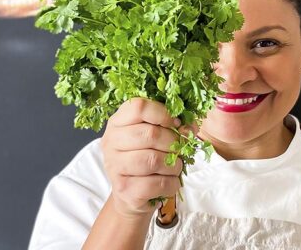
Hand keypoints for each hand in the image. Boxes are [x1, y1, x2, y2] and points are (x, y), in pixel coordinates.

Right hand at [101, 98, 183, 218]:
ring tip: (175, 167)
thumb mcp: (153, 135)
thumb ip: (171, 125)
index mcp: (117, 122)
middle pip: (150, 134)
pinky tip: (171, 181)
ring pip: (153, 160)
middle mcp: (111, 142)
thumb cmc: (145, 157)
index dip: (163, 113)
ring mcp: (114, 166)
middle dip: (173, 142)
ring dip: (173, 165)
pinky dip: (171, 183)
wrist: (130, 193)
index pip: (139, 107)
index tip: (176, 123)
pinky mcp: (124, 188)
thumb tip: (188, 126)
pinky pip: (155, 183)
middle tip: (180, 149)